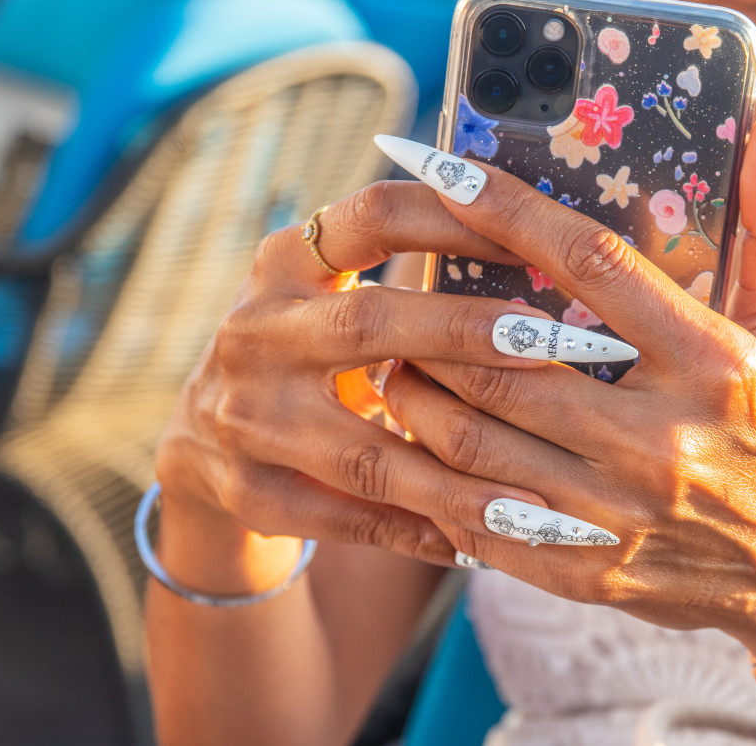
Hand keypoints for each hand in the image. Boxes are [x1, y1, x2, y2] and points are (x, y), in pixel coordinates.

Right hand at [154, 181, 570, 569]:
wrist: (201, 439)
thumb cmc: (307, 352)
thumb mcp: (331, 297)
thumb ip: (408, 280)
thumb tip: (546, 261)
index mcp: (287, 264)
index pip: (374, 217)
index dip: (457, 222)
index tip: (537, 240)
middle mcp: (257, 331)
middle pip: (368, 324)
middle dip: (467, 334)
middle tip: (554, 344)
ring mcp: (246, 418)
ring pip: (367, 454)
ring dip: (458, 479)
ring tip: (539, 496)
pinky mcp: (251, 491)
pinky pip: (355, 519)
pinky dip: (426, 531)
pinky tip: (491, 539)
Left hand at [379, 117, 755, 700]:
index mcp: (711, 363)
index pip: (591, 264)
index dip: (508, 212)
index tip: (445, 172)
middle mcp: (662, 438)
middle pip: (503, 360)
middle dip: (432, 325)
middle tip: (401, 302)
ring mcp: (621, 512)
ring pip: (474, 444)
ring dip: (416, 398)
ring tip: (397, 370)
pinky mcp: (589, 568)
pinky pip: (481, 519)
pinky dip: (436, 480)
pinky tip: (420, 453)